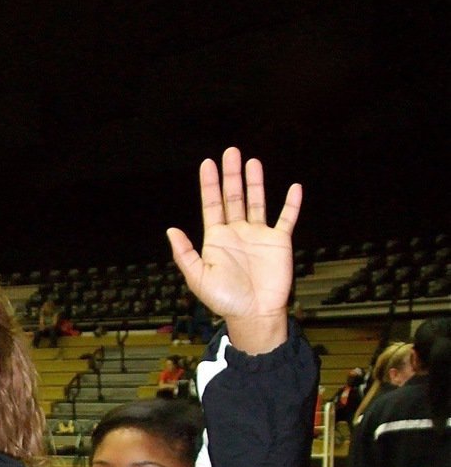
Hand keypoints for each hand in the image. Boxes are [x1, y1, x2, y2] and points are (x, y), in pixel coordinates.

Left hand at [167, 148, 301, 352]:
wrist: (254, 314)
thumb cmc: (225, 299)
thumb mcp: (198, 278)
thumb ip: (185, 254)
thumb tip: (171, 230)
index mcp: (217, 239)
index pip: (212, 205)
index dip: (209, 184)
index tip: (207, 163)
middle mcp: (237, 233)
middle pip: (233, 197)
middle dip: (231, 175)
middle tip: (231, 152)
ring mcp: (258, 235)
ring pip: (257, 202)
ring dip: (255, 182)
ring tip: (252, 161)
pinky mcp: (279, 242)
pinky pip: (287, 218)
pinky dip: (291, 204)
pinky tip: (294, 188)